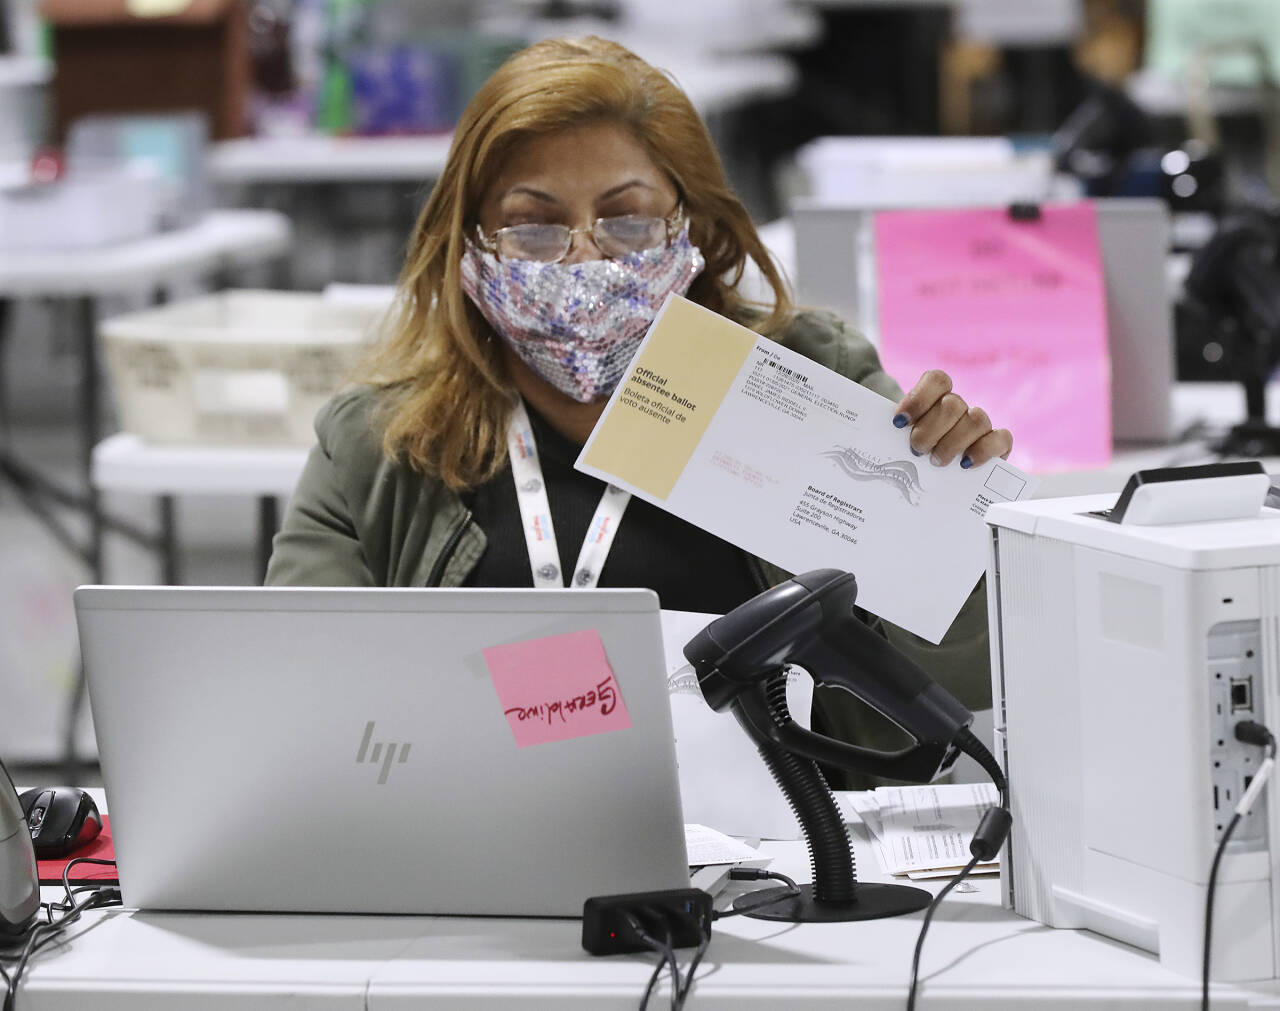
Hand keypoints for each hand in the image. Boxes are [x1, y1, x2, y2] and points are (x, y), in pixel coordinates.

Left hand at [891, 370, 1011, 468]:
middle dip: (931, 430)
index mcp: (935, 395)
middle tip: (916, 450)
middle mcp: (958, 406)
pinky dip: (985, 450)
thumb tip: (880, 435)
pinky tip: (965, 464)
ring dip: (953, 443)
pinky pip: (1002, 438)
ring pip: (976, 419)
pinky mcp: (996, 443)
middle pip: (953, 405)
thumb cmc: (905, 448)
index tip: (899, 422)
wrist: (919, 466)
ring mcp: (978, 423)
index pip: (937, 380)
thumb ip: (889, 430)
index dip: (919, 399)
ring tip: (936, 461)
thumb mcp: (893, 435)